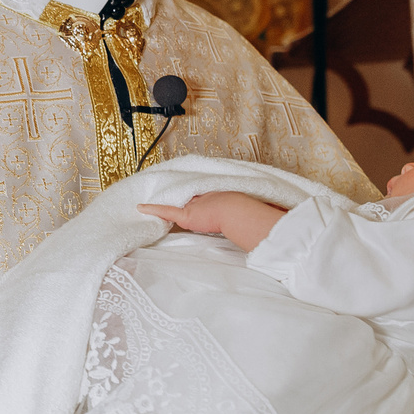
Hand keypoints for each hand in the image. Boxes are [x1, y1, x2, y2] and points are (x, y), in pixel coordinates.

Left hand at [139, 191, 290, 251]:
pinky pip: (166, 211)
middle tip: (169, 192)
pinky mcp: (186, 215)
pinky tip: (140, 208)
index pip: (205, 197)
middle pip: (188, 197)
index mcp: (219, 198)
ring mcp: (194, 206)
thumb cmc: (249, 212)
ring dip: (165, 201)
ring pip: (176, 203)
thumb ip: (255, 218)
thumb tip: (274, 221)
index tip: (193, 196)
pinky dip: (153, 209)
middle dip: (180, 196)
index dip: (198, 197)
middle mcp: (204, 198)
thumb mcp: (252, 212)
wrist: (240, 211)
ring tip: (151, 199)